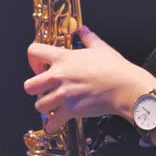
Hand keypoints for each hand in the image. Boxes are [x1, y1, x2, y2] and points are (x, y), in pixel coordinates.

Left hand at [24, 26, 155, 132]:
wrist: (126, 87)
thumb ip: (88, 38)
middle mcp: (60, 76)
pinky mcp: (72, 110)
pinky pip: (53, 122)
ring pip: (39, 105)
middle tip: (44, 89)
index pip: (34, 52)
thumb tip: (83, 30)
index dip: (33, 59)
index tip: (40, 66)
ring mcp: (64, 95)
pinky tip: (55, 124)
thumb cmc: (115, 69)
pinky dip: (53, 125)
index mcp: (64, 58)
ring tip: (52, 105)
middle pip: (29, 85)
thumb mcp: (101, 48)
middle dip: (35, 88)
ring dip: (44, 106)